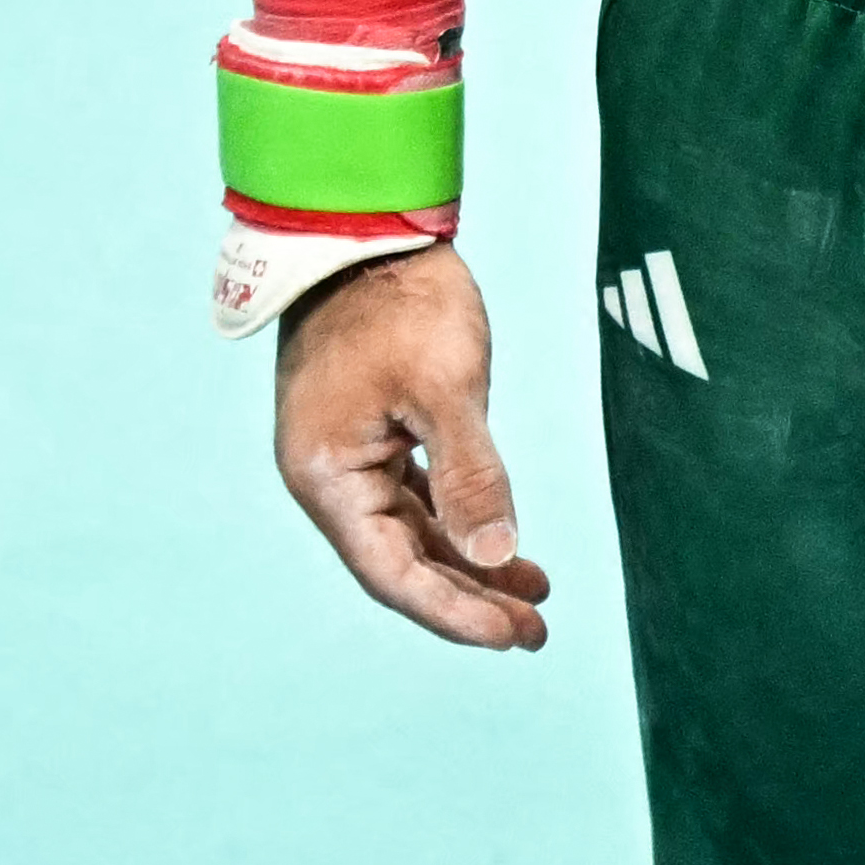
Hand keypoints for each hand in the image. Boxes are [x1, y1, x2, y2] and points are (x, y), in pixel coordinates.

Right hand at [271, 243, 549, 649]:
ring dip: (468, 566)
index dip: (455, 612)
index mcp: (328, 476)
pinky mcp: (368, 433)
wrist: (367, 229)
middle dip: (470, 599)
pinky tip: (497, 543)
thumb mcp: (444, 386)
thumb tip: (496, 554)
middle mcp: (328, 477)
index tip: (514, 635)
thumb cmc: (401, 301)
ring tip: (533, 597)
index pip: (393, 573)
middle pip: (401, 564)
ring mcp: (346, 455)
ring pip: (410, 535)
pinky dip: (456, 524)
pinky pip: (413, 501)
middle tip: (536, 631)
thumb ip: (470, 473)